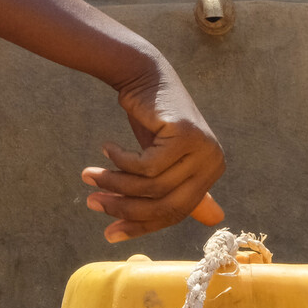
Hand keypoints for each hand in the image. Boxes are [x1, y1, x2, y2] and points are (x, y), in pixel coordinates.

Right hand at [0, 0, 227, 243]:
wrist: (144, 74)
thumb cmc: (153, 120)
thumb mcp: (165, 161)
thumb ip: (183, 189)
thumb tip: (216, 220)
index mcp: (213, 171)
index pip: (176, 213)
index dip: (141, 226)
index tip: (109, 234)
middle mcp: (215, 161)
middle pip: (166, 205)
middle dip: (125, 208)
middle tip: (92, 203)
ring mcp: (203, 147)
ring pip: (152, 187)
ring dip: (115, 183)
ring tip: (90, 176)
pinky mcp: (186, 133)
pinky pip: (146, 166)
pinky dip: (121, 161)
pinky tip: (107, 149)